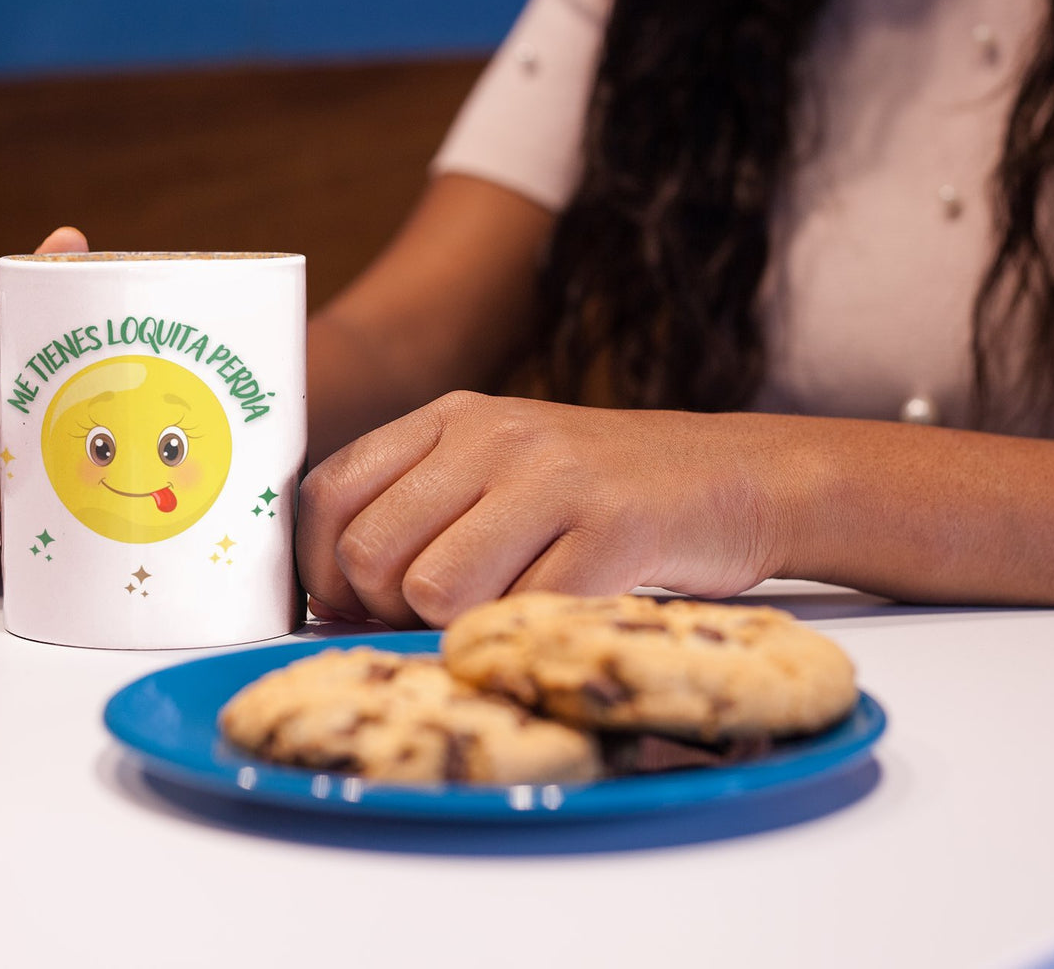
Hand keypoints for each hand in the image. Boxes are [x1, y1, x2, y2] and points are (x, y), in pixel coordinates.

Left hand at [296, 391, 784, 627]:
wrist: (735, 476)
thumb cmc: (599, 492)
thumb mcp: (501, 468)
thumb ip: (421, 510)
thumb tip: (334, 600)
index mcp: (451, 418)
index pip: (328, 492)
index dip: (319, 568)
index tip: (349, 606)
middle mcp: (493, 437)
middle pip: (371, 552)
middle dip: (388, 611)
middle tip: (439, 617)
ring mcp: (554, 478)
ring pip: (434, 590)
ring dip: (459, 627)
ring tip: (508, 608)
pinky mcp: (612, 529)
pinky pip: (520, 614)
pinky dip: (525, 636)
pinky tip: (558, 611)